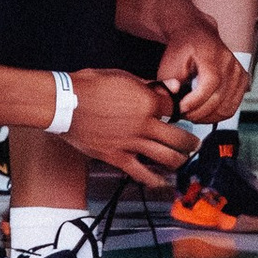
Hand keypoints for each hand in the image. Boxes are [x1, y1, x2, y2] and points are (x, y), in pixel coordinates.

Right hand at [58, 69, 198, 188]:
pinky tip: (162, 182)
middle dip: (190, 142)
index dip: (179, 110)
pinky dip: (155, 180)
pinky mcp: (117, 157)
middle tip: (193, 143)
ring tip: (182, 160)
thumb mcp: (122, 76)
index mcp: (146, 101)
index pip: (174, 108)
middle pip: (178, 137)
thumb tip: (169, 86)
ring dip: (179, 160)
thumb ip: (149, 84)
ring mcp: (131, 143)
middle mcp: (143, 124)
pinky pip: (141, 173)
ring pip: (166, 157)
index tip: (179, 114)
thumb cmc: (89, 86)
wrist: (64, 103)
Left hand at [152, 21, 248, 124]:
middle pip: (218, 98)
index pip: (210, 83)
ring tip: (192, 114)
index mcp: (212, 54)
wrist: (197, 37)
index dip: (195, 101)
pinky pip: (231, 108)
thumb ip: (168, 81)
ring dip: (207, 117)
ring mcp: (238, 73)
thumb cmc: (182, 50)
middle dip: (197, 112)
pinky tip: (203, 112)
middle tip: (182, 114)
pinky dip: (216, 115)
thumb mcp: (169, 62)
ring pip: (226, 108)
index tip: (181, 108)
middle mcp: (229, 64)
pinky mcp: (242, 82)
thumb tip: (174, 95)